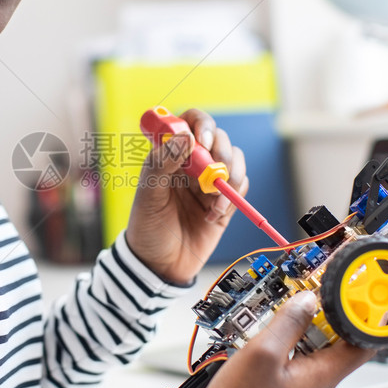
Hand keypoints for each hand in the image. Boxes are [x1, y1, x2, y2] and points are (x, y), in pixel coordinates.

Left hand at [125, 108, 247, 283]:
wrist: (159, 265)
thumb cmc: (147, 227)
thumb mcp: (148, 195)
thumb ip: (163, 164)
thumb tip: (186, 137)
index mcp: (170, 154)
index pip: (189, 122)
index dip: (201, 124)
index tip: (202, 140)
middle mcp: (192, 163)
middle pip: (218, 138)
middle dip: (221, 151)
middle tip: (216, 169)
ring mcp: (209, 181)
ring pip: (234, 160)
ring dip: (232, 175)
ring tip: (214, 199)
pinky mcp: (224, 201)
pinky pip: (241, 186)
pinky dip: (234, 197)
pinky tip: (215, 214)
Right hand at [202, 292, 374, 387]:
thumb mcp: (263, 353)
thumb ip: (289, 323)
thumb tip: (308, 302)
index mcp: (323, 378)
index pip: (362, 343)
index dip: (361, 317)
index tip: (348, 297)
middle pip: (334, 346)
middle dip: (318, 320)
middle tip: (297, 303)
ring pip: (313, 356)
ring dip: (298, 336)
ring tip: (272, 325)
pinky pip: (297, 369)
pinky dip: (287, 353)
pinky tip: (264, 348)